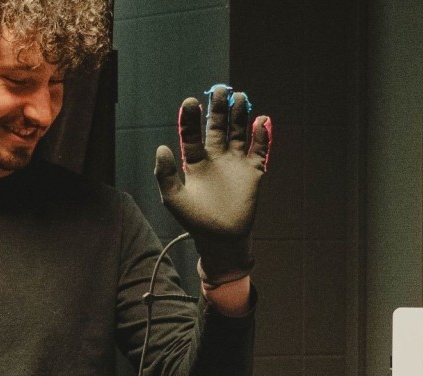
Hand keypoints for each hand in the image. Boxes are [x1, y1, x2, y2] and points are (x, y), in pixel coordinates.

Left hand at [153, 84, 271, 284]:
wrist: (221, 239)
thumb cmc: (194, 220)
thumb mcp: (174, 199)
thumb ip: (165, 175)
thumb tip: (161, 148)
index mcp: (195, 161)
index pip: (191, 134)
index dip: (190, 118)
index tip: (190, 102)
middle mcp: (215, 157)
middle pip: (217, 126)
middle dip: (218, 108)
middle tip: (220, 89)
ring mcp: (235, 163)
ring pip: (238, 132)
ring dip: (240, 116)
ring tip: (240, 98)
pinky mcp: (253, 171)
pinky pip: (259, 150)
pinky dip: (261, 136)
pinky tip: (261, 122)